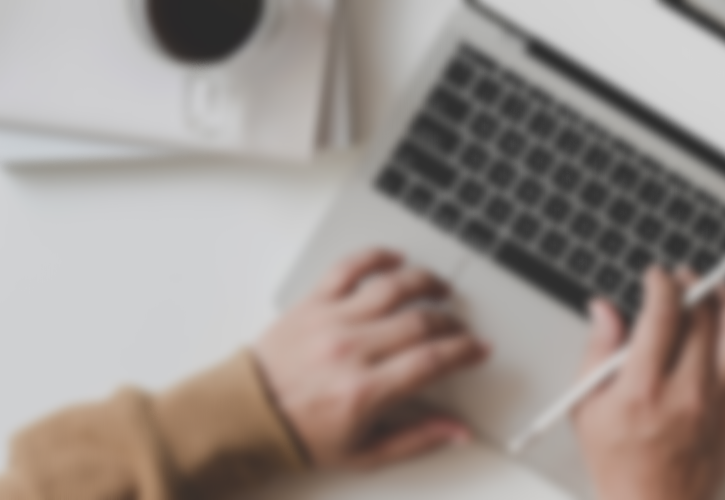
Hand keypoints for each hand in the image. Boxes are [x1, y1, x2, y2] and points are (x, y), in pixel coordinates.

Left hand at [253, 249, 488, 469]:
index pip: (432, 361)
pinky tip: (396, 259)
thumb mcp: (364, 453)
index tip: (478, 349)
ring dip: (425, 282)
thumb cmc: (300, 434)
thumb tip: (458, 431)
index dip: (465, 352)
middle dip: (451, 323)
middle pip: (420, 322)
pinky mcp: (312, 302)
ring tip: (439, 289)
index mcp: (365, 391)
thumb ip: (416, 439)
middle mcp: (350, 351)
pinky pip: (349, 267)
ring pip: (393, 287)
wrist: (246, 414)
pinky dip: (377, 256)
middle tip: (459, 329)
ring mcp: (330, 321)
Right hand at [574, 266, 724, 499]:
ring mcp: (722, 402)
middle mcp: (688, 391)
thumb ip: (597, 352)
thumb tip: (604, 310)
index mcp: (644, 388)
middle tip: (682, 279)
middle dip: (692, 284)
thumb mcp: (587, 408)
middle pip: (702, 315)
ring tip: (717, 289)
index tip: (656, 277)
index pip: (662, 313)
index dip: (661, 283)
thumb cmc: (619, 465)